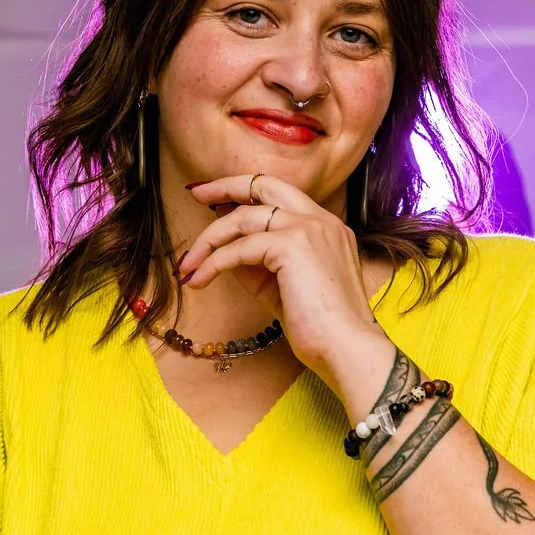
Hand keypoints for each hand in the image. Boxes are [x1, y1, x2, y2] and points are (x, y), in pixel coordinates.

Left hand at [177, 173, 378, 372]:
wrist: (346, 349)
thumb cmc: (320, 329)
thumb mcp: (282, 288)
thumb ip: (258, 264)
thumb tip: (223, 251)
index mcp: (325, 227)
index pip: (280, 196)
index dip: (246, 192)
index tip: (216, 199)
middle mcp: (320, 220)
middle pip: (265, 184)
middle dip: (226, 186)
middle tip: (196, 193)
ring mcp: (310, 229)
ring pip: (244, 217)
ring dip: (209, 239)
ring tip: (188, 264)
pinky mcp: (294, 246)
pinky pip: (241, 247)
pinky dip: (215, 262)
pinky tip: (199, 280)